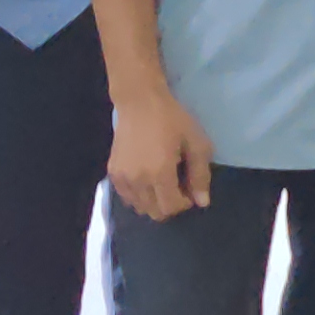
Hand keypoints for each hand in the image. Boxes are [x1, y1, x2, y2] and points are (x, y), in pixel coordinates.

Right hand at [107, 90, 213, 220]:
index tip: (190, 189)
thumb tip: (202, 203)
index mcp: (159, 173)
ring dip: (155, 202)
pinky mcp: (113, 173)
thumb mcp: (197, 143)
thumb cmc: (172, 119)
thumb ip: (200, 175)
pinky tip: (148, 179)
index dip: (185, 203)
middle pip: (155, 213)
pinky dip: (140, 196)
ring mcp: (122, 178)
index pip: (171, 208)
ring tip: (163, 182)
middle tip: (178, 185)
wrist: (139, 102)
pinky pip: (127, 198)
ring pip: (140, 208)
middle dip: (171, 205)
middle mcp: (137, 180)